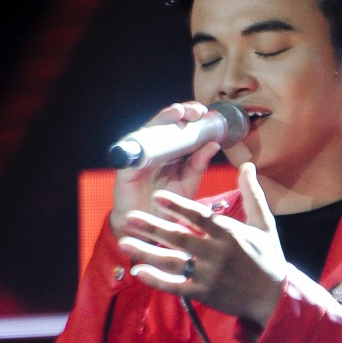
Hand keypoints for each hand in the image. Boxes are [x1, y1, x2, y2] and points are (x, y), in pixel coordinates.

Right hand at [110, 102, 221, 239]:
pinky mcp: (127, 167)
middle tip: (196, 111)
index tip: (209, 115)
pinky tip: (151, 131)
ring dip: (163, 119)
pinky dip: (140, 140)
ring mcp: (141, 157)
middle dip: (181, 112)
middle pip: (166, 124)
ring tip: (177, 112)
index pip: (182, 129)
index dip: (194, 119)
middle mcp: (157, 151)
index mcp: (173, 154)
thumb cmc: (168, 207)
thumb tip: (214, 144)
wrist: (148, 231)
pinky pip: (131, 150)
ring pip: (149, 130)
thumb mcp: (188, 185)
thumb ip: (198, 166)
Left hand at [117, 163, 285, 327]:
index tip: (157, 197)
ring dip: (147, 252)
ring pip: (173, 261)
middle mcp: (218, 253)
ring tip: (124, 242)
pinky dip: (157, 280)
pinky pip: (176, 286)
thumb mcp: (265, 223)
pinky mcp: (205, 294)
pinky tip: (138, 271)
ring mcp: (210, 275)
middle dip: (153, 227)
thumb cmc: (269, 257)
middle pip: (180, 238)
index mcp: (230, 233)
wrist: (275, 298)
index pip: (199, 216)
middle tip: (130, 217)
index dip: (177, 206)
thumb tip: (247, 165)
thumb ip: (252, 194)